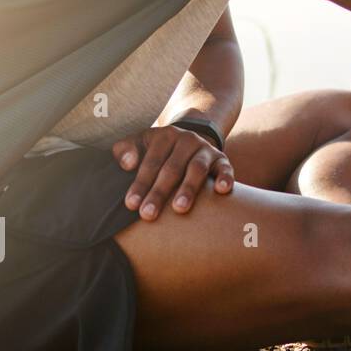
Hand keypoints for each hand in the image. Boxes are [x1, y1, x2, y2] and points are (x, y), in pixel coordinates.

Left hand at [111, 125, 234, 220]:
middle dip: (159, 192)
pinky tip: (221, 190)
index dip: (140, 183)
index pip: (151, 162)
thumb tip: (127, 164)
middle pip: (172, 168)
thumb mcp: (139, 143)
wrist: (188, 139)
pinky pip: (226, 168)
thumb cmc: (156, 150)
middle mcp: (187, 140)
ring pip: (197, 169)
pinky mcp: (221, 159)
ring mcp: (205, 149)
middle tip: (148, 214)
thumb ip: (125, 150)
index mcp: (164, 136)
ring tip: (179, 209)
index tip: (131, 205)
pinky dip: (225, 178)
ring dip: (188, 189)